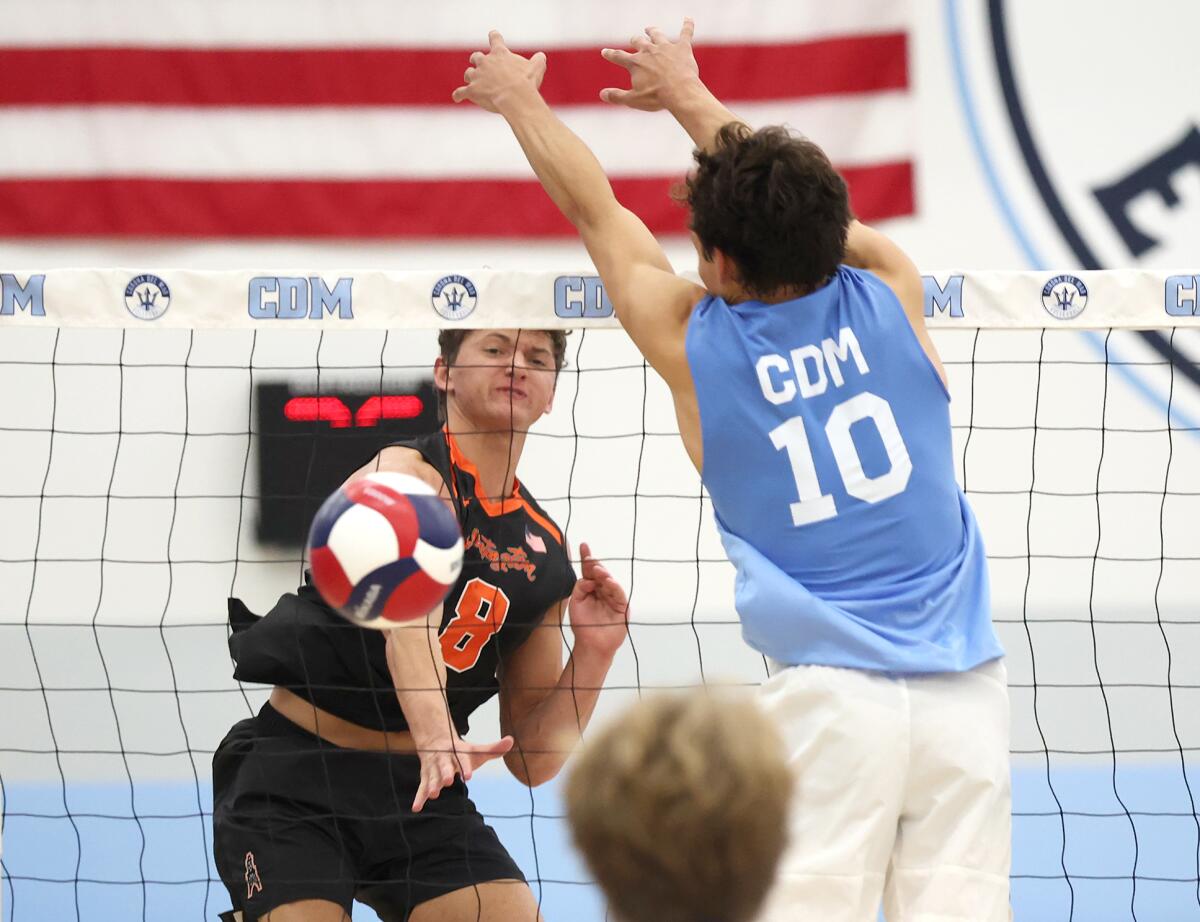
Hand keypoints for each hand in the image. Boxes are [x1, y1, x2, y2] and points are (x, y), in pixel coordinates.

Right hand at [413, 733, 512, 811]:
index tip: (469, 776)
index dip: (465, 767)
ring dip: (432, 785)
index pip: (462, 759)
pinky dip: (419, 798)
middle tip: (448, 781)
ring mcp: (433, 769)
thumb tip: (511, 740)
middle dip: (446, 773)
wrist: (437, 743)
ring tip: (434, 794)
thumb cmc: (461, 751)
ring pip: (432, 777)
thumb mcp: (476, 750)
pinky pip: (421, 788)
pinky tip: (416, 808)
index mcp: (457, 752)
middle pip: (445, 766)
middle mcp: (444, 760)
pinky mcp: (426, 778)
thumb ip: (493, 749)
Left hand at [451, 30, 546, 113]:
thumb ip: (538, 60)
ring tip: (471, 82)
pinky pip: (460, 92)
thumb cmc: (526, 82)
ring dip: (469, 77)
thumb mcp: (536, 68)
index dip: (494, 37)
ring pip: (468, 74)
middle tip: (479, 64)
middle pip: (476, 57)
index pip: (495, 38)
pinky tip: (456, 97)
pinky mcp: (471, 91)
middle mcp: (485, 62)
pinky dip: (458, 95)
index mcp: (500, 54)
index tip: (493, 35)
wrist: (514, 98)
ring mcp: (476, 76)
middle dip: (477, 61)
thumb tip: (541, 56)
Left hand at [567, 542, 628, 658]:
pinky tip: (609, 581)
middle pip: (600, 574)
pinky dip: (614, 587)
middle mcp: (602, 591)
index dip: (587, 558)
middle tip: (590, 559)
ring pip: (610, 582)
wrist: (591, 645)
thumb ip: (580, 588)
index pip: (588, 571)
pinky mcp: (622, 607)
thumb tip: (588, 577)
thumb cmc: (583, 625)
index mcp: (591, 589)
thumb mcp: (576, 603)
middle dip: (595, 565)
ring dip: (604, 575)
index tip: (583, 545)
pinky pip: (619, 594)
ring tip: (597, 570)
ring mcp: (612, 598)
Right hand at [600, 18, 700, 110]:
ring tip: (650, 29)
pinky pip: (685, 33)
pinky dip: (687, 25)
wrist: (680, 91)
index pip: (619, 56)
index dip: (611, 54)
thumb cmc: (656, 97)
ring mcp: (666, 47)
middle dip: (635, 41)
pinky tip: (688, 19)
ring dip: (653, 31)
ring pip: (657, 35)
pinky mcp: (682, 48)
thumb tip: (602, 94)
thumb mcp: (633, 100)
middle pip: (639, 42)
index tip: (605, 51)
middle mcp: (649, 51)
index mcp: (635, 63)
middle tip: (634, 39)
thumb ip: (617, 96)